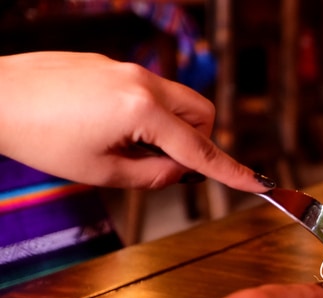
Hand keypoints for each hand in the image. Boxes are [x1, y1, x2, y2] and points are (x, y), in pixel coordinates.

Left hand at [0, 52, 265, 191]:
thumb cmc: (39, 136)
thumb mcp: (101, 172)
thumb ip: (152, 176)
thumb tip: (178, 172)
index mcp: (143, 111)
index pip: (200, 150)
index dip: (231, 172)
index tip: (259, 184)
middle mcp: (143, 82)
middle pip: (201, 113)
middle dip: (197, 140)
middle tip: (162, 165)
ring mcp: (126, 69)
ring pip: (177, 100)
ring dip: (171, 127)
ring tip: (126, 146)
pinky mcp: (109, 64)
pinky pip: (147, 91)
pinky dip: (144, 114)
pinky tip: (102, 126)